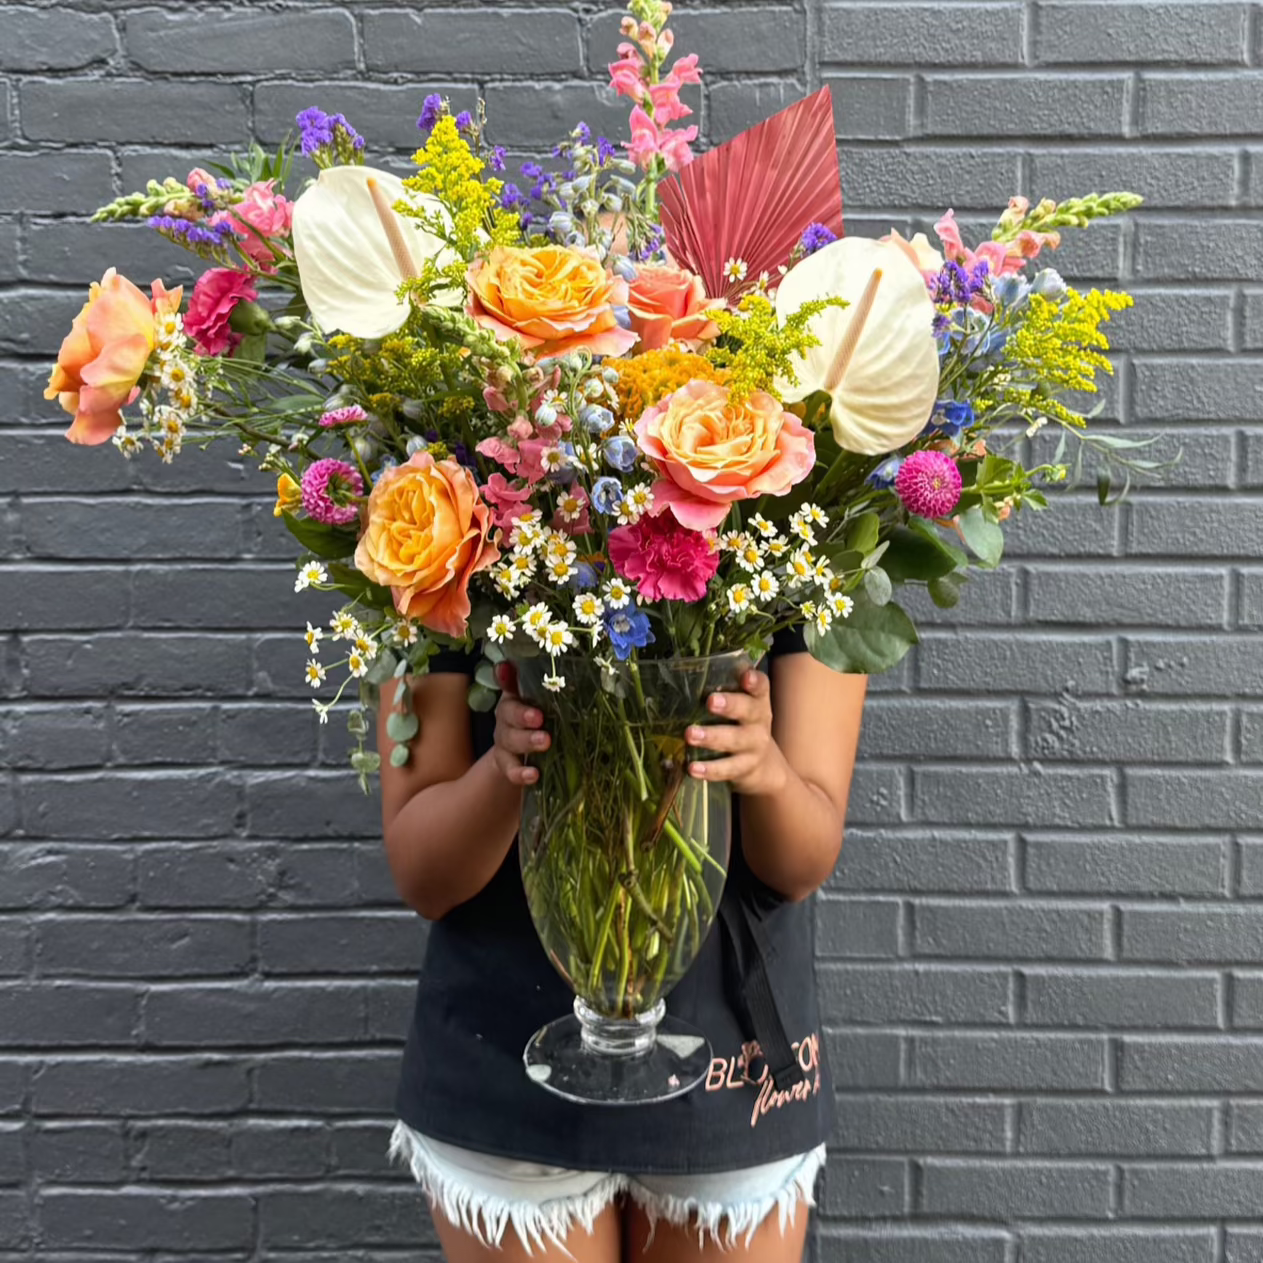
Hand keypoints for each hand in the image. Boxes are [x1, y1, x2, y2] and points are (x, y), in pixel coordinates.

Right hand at [490, 662, 549, 786]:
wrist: (518, 758)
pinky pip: (511, 770)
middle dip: (523, 716)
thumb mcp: (533, 703)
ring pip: (510, 742)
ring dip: (526, 742)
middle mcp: (505, 721)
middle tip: (540, 718)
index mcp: (513, 702)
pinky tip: (533, 775)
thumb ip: (528, 682)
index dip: (505, 679)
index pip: (507, 686)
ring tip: (545, 742)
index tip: (506, 669)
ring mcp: (505, 744)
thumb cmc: (532, 724)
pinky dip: (520, 773)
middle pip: (508, 716)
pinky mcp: (507, 766)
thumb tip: (512, 661)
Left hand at [685, 667, 787, 796]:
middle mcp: (759, 721)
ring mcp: (753, 746)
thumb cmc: (741, 726)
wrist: (764, 767)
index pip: (761, 687)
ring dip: (712, 737)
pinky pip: (727, 769)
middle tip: (711, 701)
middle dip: (730, 705)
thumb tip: (682, 673)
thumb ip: (722, 691)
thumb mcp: (740, 708)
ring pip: (735, 740)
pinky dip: (709, 769)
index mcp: (757, 701)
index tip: (745, 676)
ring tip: (690, 734)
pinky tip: (693, 768)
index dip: (754, 681)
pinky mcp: (744, 768)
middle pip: (748, 710)